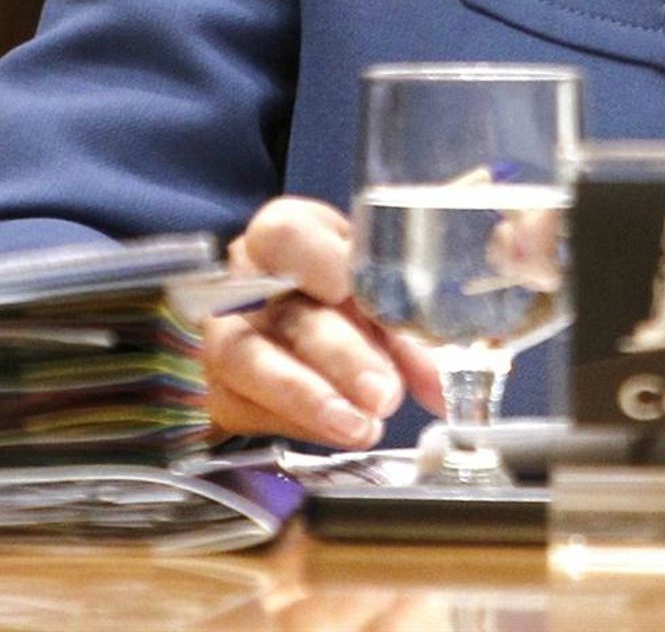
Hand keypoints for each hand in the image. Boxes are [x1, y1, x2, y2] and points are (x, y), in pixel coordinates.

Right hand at [203, 196, 444, 446]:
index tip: (349, 290)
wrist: (295, 326)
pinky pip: (247, 408)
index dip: (317, 260)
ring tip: (361, 427)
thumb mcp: (378, 295)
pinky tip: (341, 432)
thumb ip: (409, 332)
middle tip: (384, 393)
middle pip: (283, 309)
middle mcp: (247, 280)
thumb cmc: (344, 295)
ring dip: (311, 399)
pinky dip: (299, 423)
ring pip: (251, 361)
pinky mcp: (221, 388)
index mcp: (289, 235)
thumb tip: (444, 387)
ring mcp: (226, 334)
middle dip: (339, 356)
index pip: (283, 232)